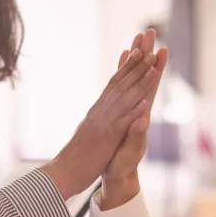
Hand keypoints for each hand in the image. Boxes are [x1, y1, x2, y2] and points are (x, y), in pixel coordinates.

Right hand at [41, 31, 160, 198]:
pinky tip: (145, 101)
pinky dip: (134, 111)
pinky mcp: (105, 138)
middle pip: (121, 82)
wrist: (62, 174)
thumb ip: (95, 120)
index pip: (114, 83)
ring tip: (153, 63)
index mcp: (97, 111)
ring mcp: (103, 123)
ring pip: (124, 97)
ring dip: (139, 80)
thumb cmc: (75, 157)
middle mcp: (100, 112)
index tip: (138, 50)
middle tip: (148, 42)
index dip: (127, 66)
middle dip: (136, 62)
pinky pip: (122, 122)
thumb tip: (99, 109)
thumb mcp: (88, 133)